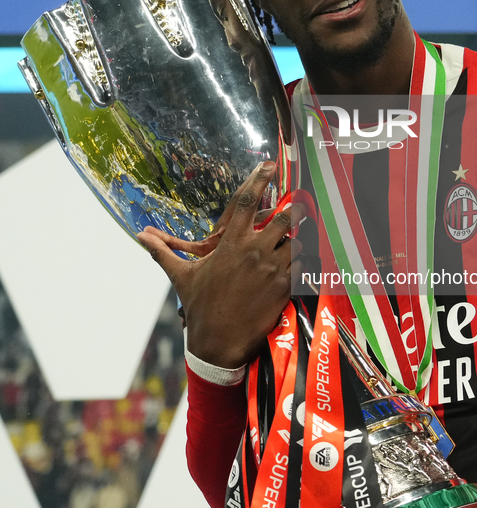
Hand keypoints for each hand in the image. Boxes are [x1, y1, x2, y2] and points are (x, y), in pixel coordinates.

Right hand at [138, 161, 305, 368]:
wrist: (219, 343)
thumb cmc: (200, 306)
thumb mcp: (181, 276)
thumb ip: (163, 252)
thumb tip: (139, 236)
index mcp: (230, 244)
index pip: (247, 201)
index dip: (259, 178)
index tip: (269, 164)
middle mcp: (254, 252)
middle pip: (284, 218)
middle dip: (294, 209)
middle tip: (298, 205)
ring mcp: (272, 269)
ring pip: (298, 241)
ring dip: (299, 238)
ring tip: (298, 238)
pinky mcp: (285, 287)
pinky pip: (304, 265)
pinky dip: (305, 261)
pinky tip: (303, 261)